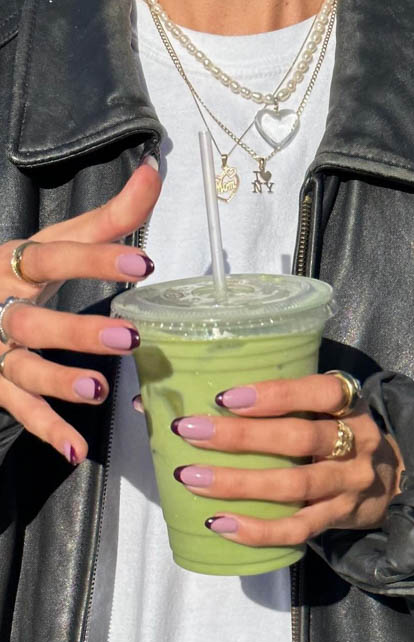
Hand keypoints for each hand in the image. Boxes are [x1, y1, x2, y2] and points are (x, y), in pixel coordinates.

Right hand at [0, 160, 160, 462]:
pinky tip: (77, 451)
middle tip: (128, 336)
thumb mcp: (53, 240)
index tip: (143, 264)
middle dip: (77, 330)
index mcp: (13, 262)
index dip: (95, 259)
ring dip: (58, 381)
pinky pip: (19, 409)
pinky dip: (47, 430)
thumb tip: (152, 170)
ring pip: (22, 369)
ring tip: (98, 389)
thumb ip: (107, 218)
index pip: (53, 256)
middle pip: (33, 321)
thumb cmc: (16, 270)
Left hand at [171, 374, 402, 545]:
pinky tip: (219, 524)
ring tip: (191, 477)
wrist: (396, 481)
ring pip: (294, 486)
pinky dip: (257, 530)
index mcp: (350, 405)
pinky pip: (297, 529)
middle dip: (241, 436)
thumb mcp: (325, 409)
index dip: (276, 394)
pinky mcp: (340, 519)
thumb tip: (159, 398)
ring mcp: (350, 484)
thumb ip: (273, 400)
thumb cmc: (340, 433)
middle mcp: (356, 442)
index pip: (321, 392)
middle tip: (190, 432)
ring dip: (239, 483)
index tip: (227, 397)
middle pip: (300, 438)